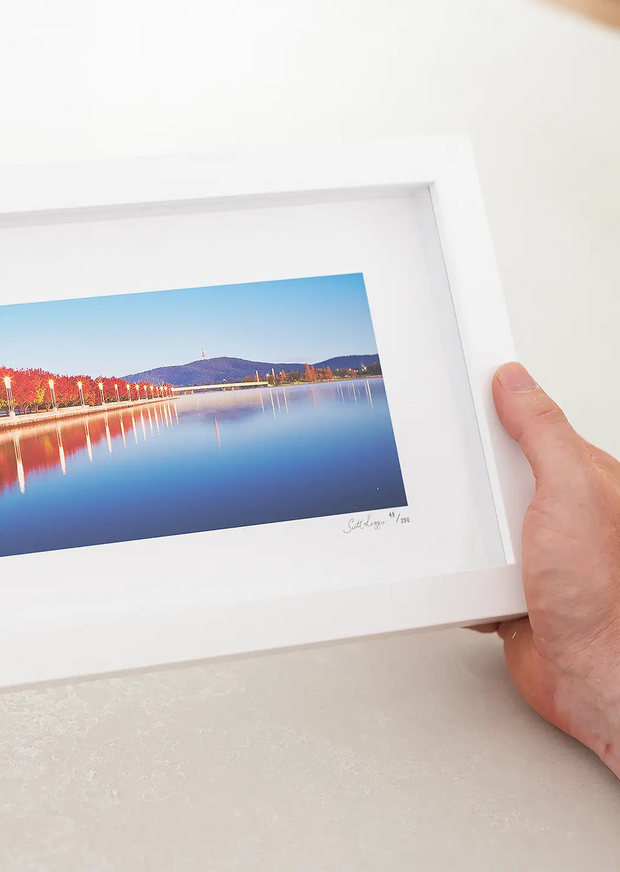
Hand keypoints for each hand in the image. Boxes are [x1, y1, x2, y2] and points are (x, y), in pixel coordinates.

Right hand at [482, 363, 619, 774]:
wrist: (597, 678)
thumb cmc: (605, 594)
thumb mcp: (572, 492)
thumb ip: (541, 433)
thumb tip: (515, 381)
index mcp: (582, 479)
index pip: (529, 427)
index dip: (495, 408)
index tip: (459, 386)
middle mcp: (557, 514)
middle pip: (491, 473)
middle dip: (468, 478)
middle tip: (458, 480)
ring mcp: (533, 553)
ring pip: (474, 523)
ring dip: (460, 532)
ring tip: (464, 536)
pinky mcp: (508, 590)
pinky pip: (465, 570)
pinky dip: (455, 574)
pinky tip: (462, 574)